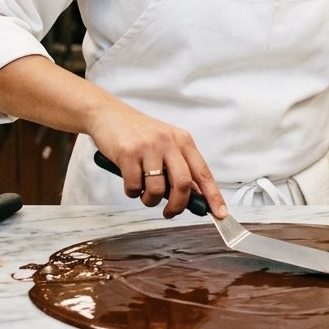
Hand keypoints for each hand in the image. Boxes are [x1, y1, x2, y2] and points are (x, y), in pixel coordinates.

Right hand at [89, 100, 227, 218]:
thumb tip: (195, 197)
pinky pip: (134, 186)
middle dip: (178, 205)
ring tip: (143, 193)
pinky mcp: (127, 153)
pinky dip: (132, 192)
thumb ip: (179, 167)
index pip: (203, 172)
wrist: (108, 114)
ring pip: (157, 189)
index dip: (213, 195)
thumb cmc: (139, 134)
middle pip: (182, 183)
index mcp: (183, 140)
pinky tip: (130, 183)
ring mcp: (148, 147)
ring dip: (150, 200)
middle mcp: (169, 142)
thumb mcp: (165, 144)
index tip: (220, 214)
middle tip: (170, 212)